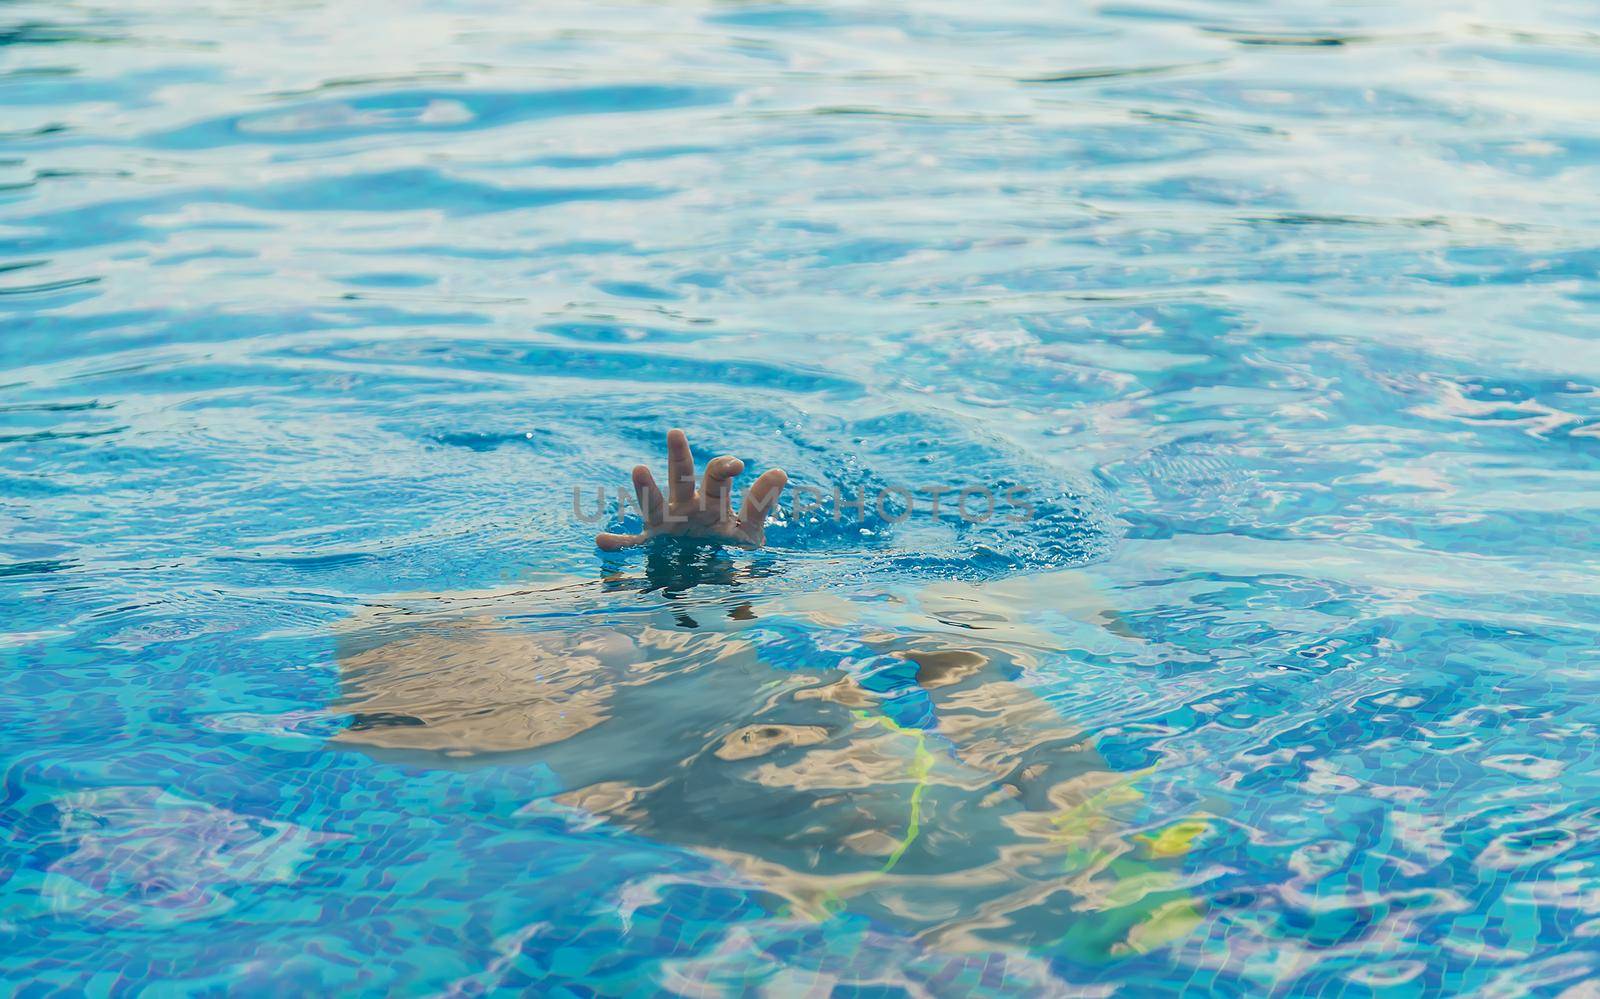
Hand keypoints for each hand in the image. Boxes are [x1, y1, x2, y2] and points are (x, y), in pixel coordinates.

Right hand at [596, 428, 787, 550]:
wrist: (707, 575)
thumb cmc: (729, 548)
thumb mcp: (749, 532)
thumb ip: (760, 503)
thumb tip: (780, 471)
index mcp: (714, 502)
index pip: (720, 478)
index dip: (726, 469)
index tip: (741, 464)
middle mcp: (690, 508)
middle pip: (683, 478)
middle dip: (679, 457)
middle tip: (676, 433)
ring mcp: (668, 525)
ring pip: (654, 505)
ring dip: (646, 489)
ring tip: (638, 469)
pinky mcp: (651, 544)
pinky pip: (632, 545)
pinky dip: (619, 544)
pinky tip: (602, 541)